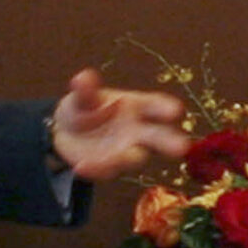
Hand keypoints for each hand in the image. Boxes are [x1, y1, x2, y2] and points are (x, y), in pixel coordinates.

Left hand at [49, 68, 190, 180]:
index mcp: (138, 107)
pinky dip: (95, 169)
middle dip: (169, 142)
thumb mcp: (82, 97)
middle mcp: (138, 131)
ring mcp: (126, 151)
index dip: (165, 108)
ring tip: (118, 159)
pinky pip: (105, 170)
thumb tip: (83, 77)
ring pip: (134, 157)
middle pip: (158, 137)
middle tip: (181, 147)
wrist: (66, 134)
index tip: (175, 110)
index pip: (155, 106)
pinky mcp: (109, 168)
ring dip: (128, 159)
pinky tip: (81, 166)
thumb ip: (85, 91)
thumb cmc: (85, 109)